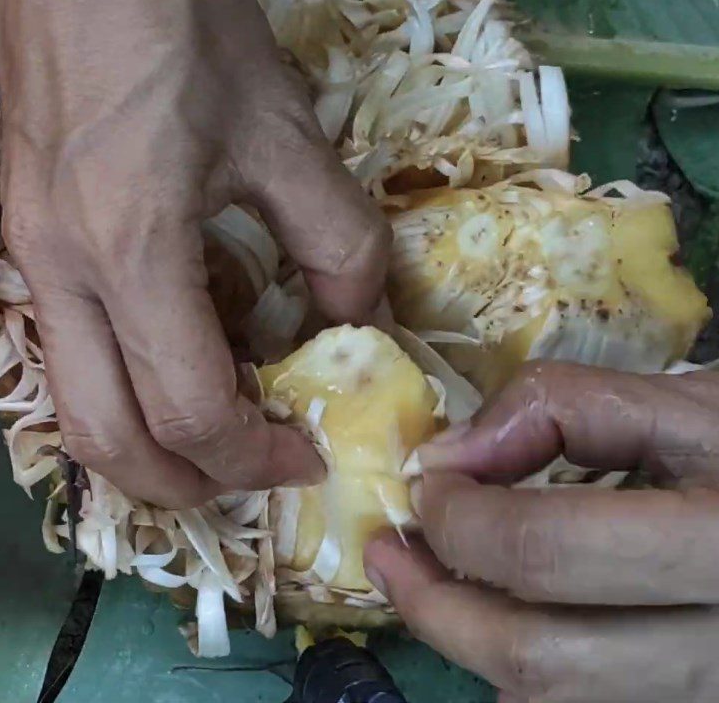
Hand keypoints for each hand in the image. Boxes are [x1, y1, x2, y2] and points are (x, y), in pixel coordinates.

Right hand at [0, 0, 389, 508]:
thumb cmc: (180, 19)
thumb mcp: (283, 128)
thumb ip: (336, 240)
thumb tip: (362, 323)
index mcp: (129, 250)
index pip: (190, 411)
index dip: (257, 453)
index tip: (310, 450)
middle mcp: (62, 276)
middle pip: (109, 441)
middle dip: (187, 483)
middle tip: (258, 467)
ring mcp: (34, 261)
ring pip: (79, 406)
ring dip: (154, 441)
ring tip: (228, 421)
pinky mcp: (32, 240)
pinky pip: (77, 352)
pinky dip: (134, 383)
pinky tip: (190, 346)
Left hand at [365, 363, 718, 701]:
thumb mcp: (689, 400)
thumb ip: (566, 407)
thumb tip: (448, 456)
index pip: (549, 552)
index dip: (461, 516)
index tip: (425, 481)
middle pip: (541, 659)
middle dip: (435, 604)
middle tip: (387, 552)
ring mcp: (712, 695)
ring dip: (470, 645)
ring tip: (426, 584)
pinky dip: (527, 672)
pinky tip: (503, 617)